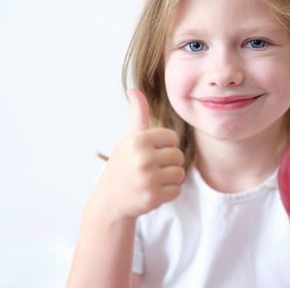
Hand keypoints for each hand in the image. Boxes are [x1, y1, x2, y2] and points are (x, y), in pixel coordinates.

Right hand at [89, 89, 184, 219]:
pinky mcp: (152, 197)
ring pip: (180, 173)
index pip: (172, 138)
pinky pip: (177, 190)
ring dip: (170, 179)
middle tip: (151, 169)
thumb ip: (138, 114)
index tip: (152, 153)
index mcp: (138, 140)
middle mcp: (142, 158)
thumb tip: (134, 89)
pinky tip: (152, 192)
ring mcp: (147, 179)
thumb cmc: (124, 165)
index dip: (165, 146)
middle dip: (168, 163)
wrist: (109, 200)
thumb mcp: (130, 138)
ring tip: (153, 180)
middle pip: (178, 156)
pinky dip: (168, 193)